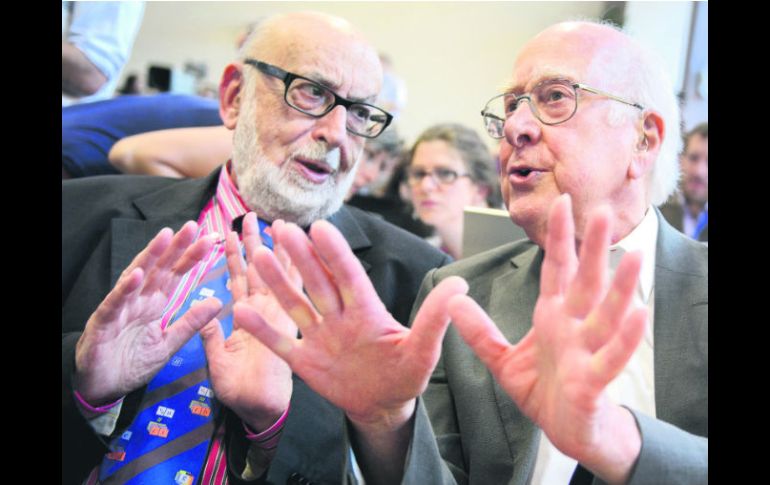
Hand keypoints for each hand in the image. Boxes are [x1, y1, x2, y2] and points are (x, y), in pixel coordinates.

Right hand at [74, 222, 222, 404]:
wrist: (103, 387)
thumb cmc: (133, 362)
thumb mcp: (169, 343)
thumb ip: (191, 323)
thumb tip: (218, 301)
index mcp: (155, 303)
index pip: (176, 275)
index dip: (192, 257)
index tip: (211, 240)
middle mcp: (138, 300)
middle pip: (159, 268)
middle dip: (176, 247)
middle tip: (193, 226)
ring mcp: (120, 308)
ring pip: (136, 277)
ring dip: (150, 256)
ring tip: (165, 236)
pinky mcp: (102, 324)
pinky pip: (114, 304)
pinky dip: (124, 290)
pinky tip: (136, 275)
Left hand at [200, 213, 295, 431]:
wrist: (262, 411)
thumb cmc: (241, 391)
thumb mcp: (217, 360)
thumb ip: (209, 335)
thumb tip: (200, 312)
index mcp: (247, 317)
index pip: (238, 279)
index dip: (232, 256)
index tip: (228, 231)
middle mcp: (265, 311)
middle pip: (259, 268)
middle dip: (253, 241)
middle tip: (249, 214)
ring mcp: (280, 314)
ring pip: (277, 274)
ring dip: (273, 248)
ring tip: (270, 222)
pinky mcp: (290, 322)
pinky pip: (293, 292)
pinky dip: (295, 269)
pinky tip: (296, 249)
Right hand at [237, 220, 467, 430]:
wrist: (384, 405)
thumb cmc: (405, 374)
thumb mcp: (423, 349)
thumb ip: (434, 319)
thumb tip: (459, 285)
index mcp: (367, 310)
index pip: (348, 276)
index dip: (335, 253)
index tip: (320, 227)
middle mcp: (339, 317)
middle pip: (317, 282)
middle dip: (300, 256)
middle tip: (281, 227)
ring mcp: (320, 337)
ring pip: (295, 305)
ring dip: (278, 282)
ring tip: (260, 256)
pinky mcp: (305, 362)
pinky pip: (281, 344)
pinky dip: (263, 329)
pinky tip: (240, 310)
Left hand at [447, 194, 646, 483]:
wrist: (566, 431)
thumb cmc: (543, 391)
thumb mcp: (502, 359)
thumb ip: (480, 332)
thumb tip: (453, 303)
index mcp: (553, 316)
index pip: (557, 269)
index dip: (559, 238)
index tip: (563, 203)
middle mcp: (573, 327)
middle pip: (585, 281)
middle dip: (591, 248)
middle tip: (600, 211)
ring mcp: (586, 351)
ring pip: (606, 314)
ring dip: (619, 287)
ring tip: (632, 256)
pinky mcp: (594, 381)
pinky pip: (611, 357)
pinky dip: (624, 338)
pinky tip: (639, 314)